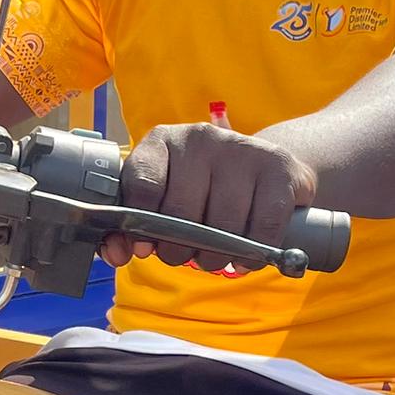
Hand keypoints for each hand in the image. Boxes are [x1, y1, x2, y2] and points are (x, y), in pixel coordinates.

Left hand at [113, 122, 317, 270]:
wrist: (266, 167)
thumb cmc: (203, 190)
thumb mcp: (163, 201)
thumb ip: (130, 229)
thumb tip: (115, 254)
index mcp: (161, 141)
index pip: (141, 182)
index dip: (140, 225)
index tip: (145, 247)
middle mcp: (200, 137)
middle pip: (181, 211)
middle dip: (179, 249)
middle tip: (186, 257)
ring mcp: (241, 148)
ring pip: (223, 224)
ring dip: (216, 256)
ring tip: (215, 257)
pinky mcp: (279, 167)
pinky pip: (263, 226)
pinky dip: (253, 253)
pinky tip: (246, 256)